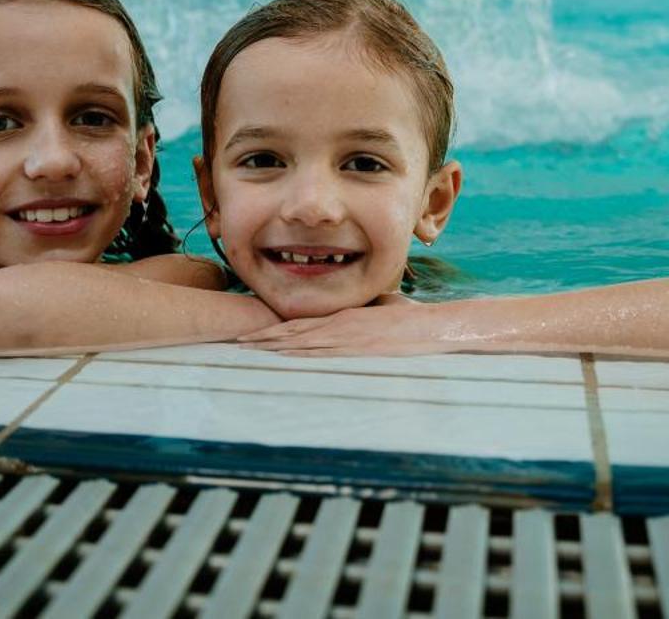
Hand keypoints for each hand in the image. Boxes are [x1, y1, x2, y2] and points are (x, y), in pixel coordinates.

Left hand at [238, 294, 456, 355]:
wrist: (430, 326)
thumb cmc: (410, 318)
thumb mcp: (381, 312)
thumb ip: (364, 315)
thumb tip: (359, 317)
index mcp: (342, 316)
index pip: (301, 323)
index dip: (275, 328)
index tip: (254, 331)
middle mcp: (339, 325)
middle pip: (292, 332)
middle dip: (264, 338)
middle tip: (238, 341)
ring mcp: (346, 337)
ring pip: (301, 342)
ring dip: (273, 346)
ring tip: (249, 348)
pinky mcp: (356, 349)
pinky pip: (322, 352)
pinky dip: (299, 353)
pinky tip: (282, 355)